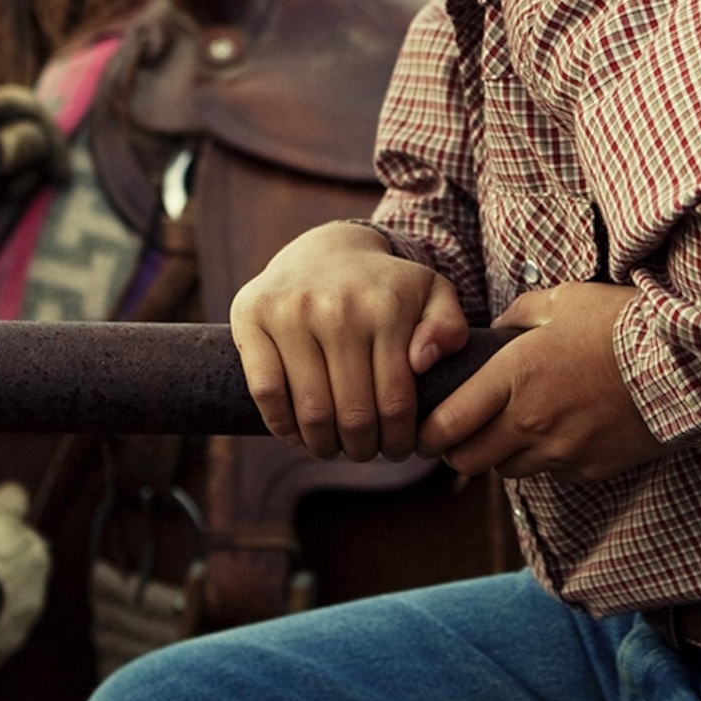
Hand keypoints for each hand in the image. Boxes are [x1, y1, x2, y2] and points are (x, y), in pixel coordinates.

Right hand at [232, 222, 470, 461]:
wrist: (325, 249)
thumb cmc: (384, 288)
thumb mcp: (431, 295)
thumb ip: (448, 327)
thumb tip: (424, 361)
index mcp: (387, 307)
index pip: (396, 402)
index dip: (399, 440)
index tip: (399, 450)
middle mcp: (337, 308)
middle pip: (353, 414)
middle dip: (363, 448)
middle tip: (365, 452)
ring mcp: (290, 312)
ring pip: (310, 412)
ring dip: (323, 446)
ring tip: (333, 447)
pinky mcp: (252, 316)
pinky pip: (266, 392)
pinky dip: (281, 426)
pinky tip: (297, 433)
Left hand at [419, 283, 664, 481]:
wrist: (687, 361)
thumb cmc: (621, 322)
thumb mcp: (562, 300)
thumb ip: (517, 315)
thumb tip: (495, 330)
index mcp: (515, 376)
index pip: (447, 425)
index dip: (428, 432)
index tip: (426, 427)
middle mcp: (532, 421)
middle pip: (468, 460)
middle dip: (457, 449)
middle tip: (462, 432)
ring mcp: (563, 450)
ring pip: (508, 471)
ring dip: (504, 454)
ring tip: (518, 426)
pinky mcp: (591, 468)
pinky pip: (552, 473)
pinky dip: (547, 459)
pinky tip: (564, 430)